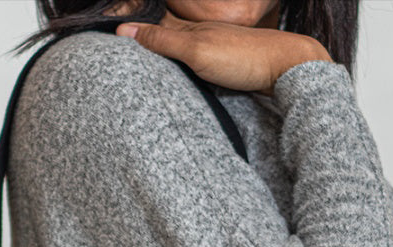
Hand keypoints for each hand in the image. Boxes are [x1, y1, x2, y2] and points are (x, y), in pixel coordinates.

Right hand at [114, 9, 331, 95]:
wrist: (287, 68)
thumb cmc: (244, 58)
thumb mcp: (197, 50)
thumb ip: (162, 41)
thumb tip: (124, 30)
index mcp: (190, 29)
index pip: (151, 26)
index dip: (130, 29)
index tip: (106, 34)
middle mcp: (199, 36)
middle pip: (163, 36)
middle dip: (142, 40)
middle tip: (115, 45)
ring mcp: (212, 50)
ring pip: (178, 50)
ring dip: (160, 53)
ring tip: (137, 58)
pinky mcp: (224, 66)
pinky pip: (192, 63)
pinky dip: (178, 65)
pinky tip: (175, 73)